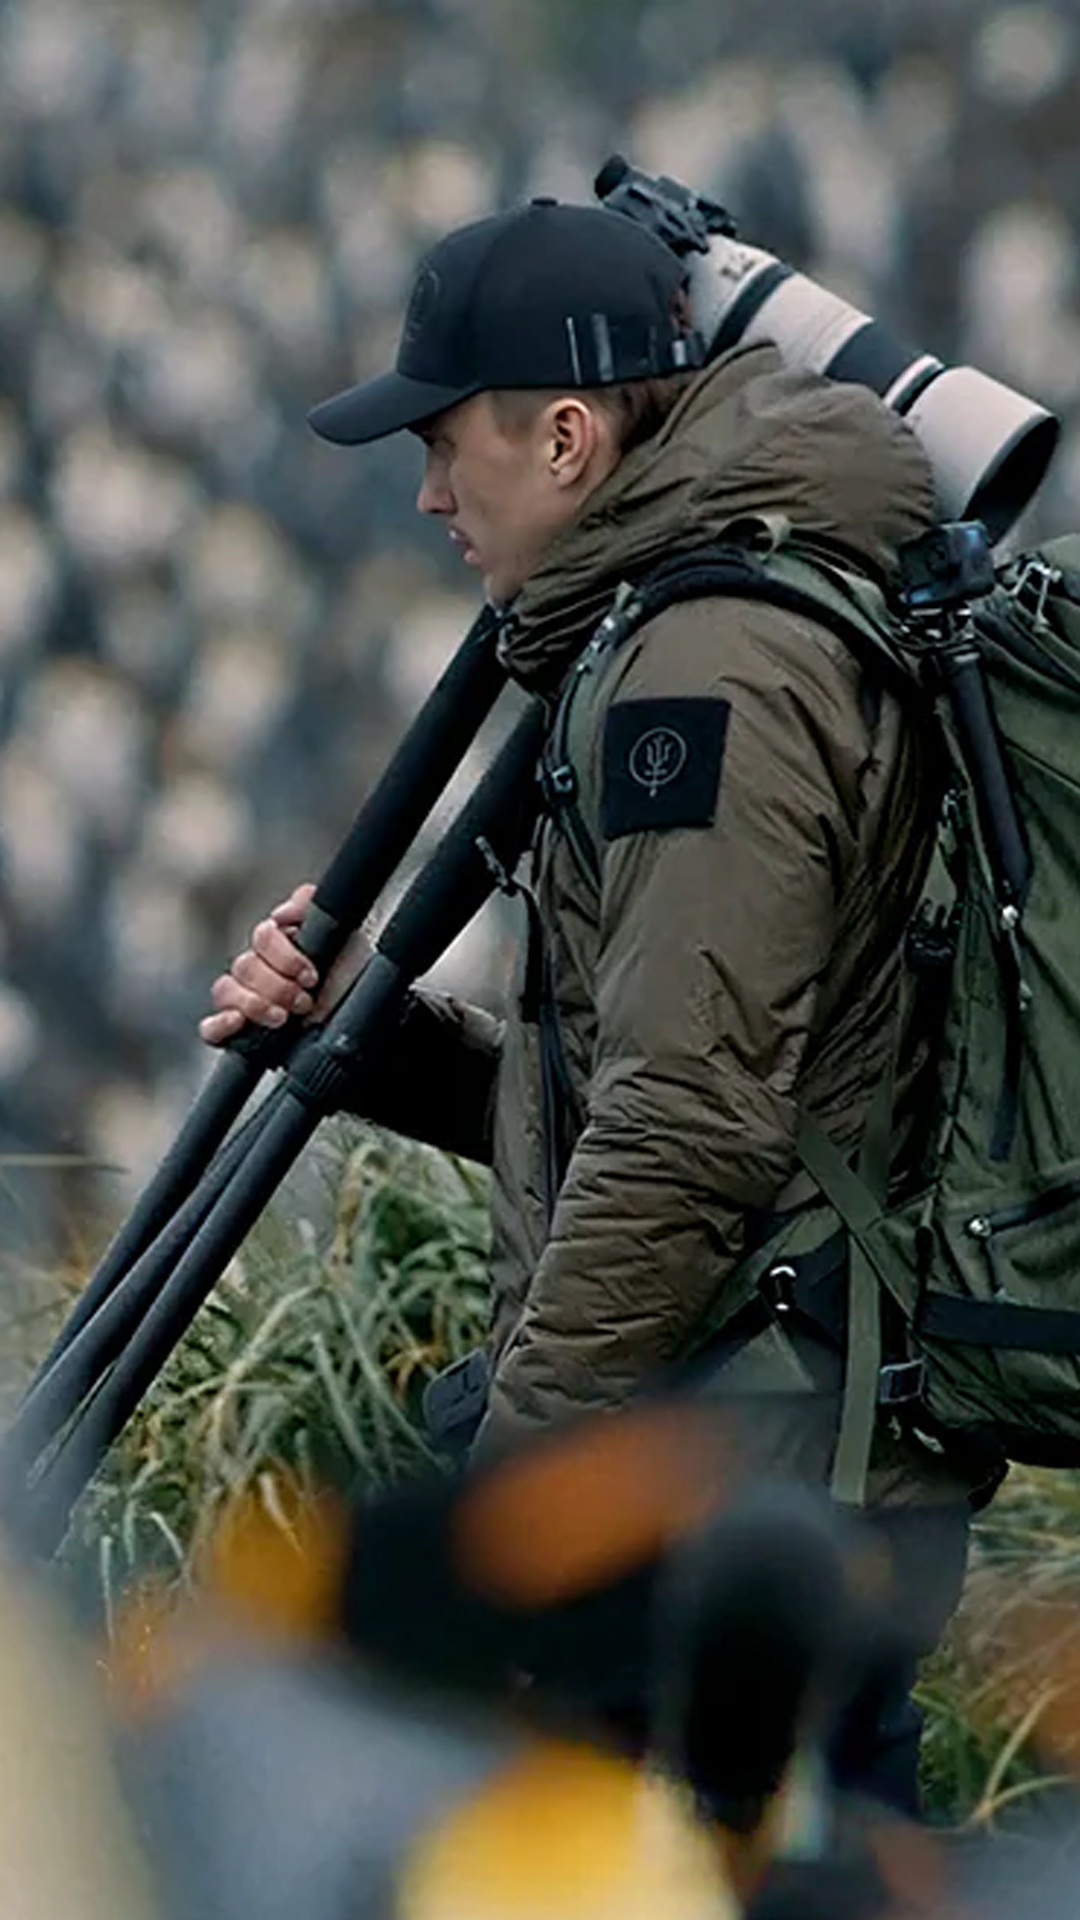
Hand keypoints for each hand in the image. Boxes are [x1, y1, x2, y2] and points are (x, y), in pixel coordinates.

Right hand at [199, 883, 368, 1046]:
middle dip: (277, 986)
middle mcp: (261, 971)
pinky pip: (210, 1027)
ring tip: (282, 1019)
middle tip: (304, 1001)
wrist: (363, 1030)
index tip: (311, 976)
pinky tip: (237, 1023)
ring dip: (254, 1004)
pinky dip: (219, 1024)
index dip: (285, 956)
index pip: (264, 937)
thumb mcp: (348, 938)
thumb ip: (313, 910)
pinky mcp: (239, 1033)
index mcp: (283, 946)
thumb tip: (283, 912)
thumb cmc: (354, 982)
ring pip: (225, 990)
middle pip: (244, 965)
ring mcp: (247, 1001)